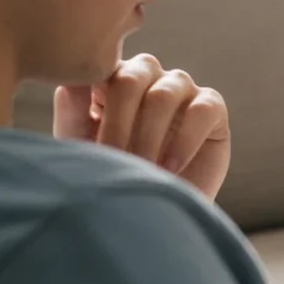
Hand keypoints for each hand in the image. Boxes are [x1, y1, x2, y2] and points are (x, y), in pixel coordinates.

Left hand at [53, 54, 231, 201]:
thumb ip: (72, 110)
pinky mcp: (212, 107)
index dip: (90, 103)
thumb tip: (71, 80)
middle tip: (114, 161)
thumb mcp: (81, 145)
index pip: (101, 69)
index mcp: (111, 77)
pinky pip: (200, 111)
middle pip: (130, 79)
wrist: (152, 214)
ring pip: (163, 95)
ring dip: (147, 138)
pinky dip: (183, 142)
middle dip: (118, 126)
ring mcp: (181, 87)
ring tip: (141, 170)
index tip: (88, 141)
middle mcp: (147, 75)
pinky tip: (169, 168)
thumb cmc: (111, 174)